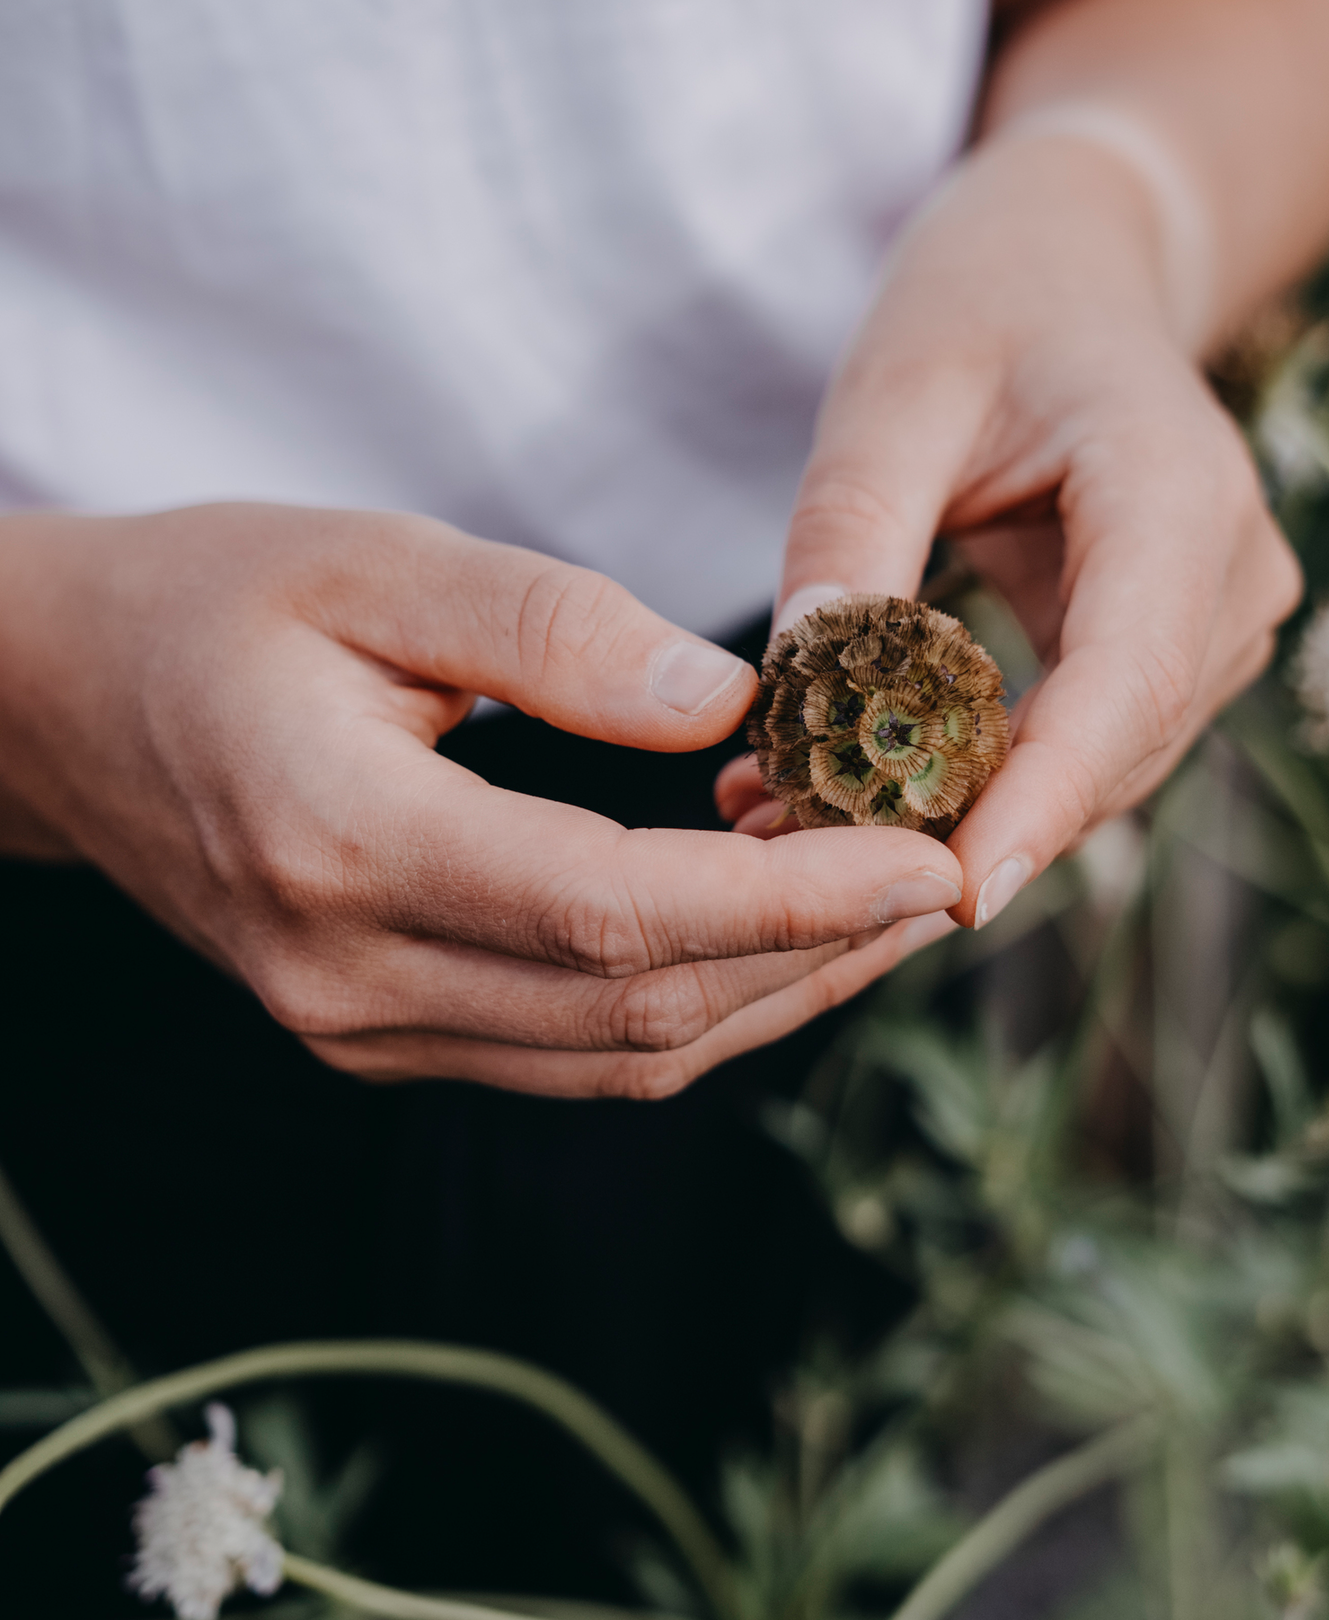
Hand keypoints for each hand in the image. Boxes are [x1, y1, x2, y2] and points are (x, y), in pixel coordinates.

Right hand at [0, 505, 963, 1093]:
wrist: (63, 705)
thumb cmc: (208, 602)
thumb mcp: (370, 560)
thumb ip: (551, 627)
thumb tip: (728, 704)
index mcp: (343, 841)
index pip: (617, 913)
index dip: (794, 900)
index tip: (932, 860)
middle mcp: (350, 975)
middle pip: (641, 1012)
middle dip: (819, 956)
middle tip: (950, 875)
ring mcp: (358, 1029)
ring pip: (621, 1059)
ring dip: (774, 995)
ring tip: (891, 908)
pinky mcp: (379, 1036)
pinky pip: (573, 1056)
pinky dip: (695, 1006)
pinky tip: (773, 935)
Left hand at [718, 134, 1301, 925]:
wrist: (1066, 270)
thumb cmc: (983, 306)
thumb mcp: (894, 392)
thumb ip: (853, 529)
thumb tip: (800, 682)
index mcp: (1175, 491)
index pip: (1125, 681)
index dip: (1044, 798)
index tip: (958, 893)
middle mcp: (1226, 574)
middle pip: (1111, 748)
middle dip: (964, 822)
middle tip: (790, 860)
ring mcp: (1214, 623)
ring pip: (1096, 769)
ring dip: (958, 811)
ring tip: (790, 818)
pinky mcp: (1171, 654)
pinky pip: (1079, 747)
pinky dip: (974, 779)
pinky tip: (849, 788)